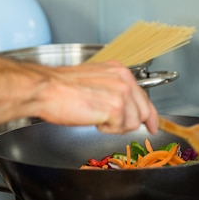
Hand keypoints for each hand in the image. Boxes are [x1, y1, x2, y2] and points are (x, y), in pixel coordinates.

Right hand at [37, 61, 158, 134]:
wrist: (46, 90)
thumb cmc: (60, 87)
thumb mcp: (92, 80)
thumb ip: (111, 89)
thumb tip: (122, 105)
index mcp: (118, 70)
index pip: (143, 95)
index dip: (149, 114)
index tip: (152, 124)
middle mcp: (123, 79)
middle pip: (144, 111)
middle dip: (130, 123)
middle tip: (115, 126)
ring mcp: (121, 93)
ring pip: (133, 122)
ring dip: (115, 126)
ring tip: (95, 117)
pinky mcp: (116, 108)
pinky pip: (120, 128)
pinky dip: (106, 129)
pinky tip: (93, 119)